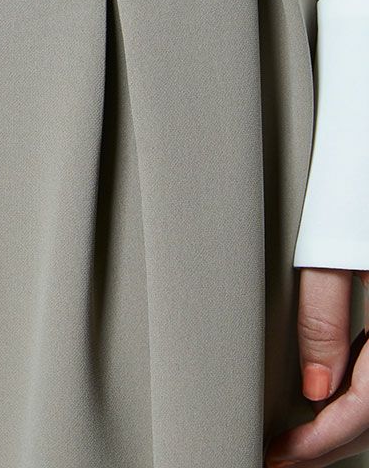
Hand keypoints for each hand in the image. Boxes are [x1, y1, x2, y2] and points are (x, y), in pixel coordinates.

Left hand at [265, 267, 368, 466]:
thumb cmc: (362, 200)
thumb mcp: (332, 253)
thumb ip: (323, 312)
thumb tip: (314, 383)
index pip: (367, 407)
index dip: (322, 438)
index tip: (284, 452)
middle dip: (328, 446)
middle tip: (282, 459)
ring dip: (343, 430)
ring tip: (300, 444)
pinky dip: (356, 402)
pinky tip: (327, 404)